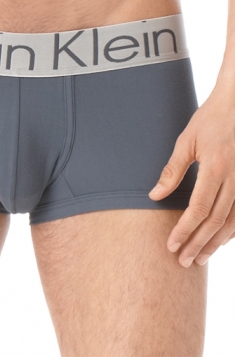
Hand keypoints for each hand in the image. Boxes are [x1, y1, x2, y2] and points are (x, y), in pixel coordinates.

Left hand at [148, 83, 234, 267]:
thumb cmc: (209, 119)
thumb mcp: (186, 141)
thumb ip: (172, 171)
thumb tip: (155, 196)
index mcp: (217, 167)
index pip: (199, 208)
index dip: (185, 229)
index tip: (171, 244)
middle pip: (216, 221)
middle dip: (198, 243)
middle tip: (183, 261)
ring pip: (233, 222)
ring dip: (216, 243)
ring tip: (200, 257)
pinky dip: (230, 231)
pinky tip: (220, 241)